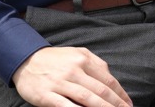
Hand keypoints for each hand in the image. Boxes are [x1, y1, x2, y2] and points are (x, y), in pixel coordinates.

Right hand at [12, 46, 132, 106]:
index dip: (120, 94)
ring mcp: (60, 82)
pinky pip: (66, 106)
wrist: (25, 59)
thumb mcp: (77, 54)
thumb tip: (111, 79)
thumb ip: (95, 64)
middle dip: (116, 104)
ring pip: (87, 99)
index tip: (128, 104)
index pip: (108, 80)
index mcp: (84, 59)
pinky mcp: (47, 94)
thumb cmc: (55, 59)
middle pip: (100, 91)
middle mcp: (74, 70)